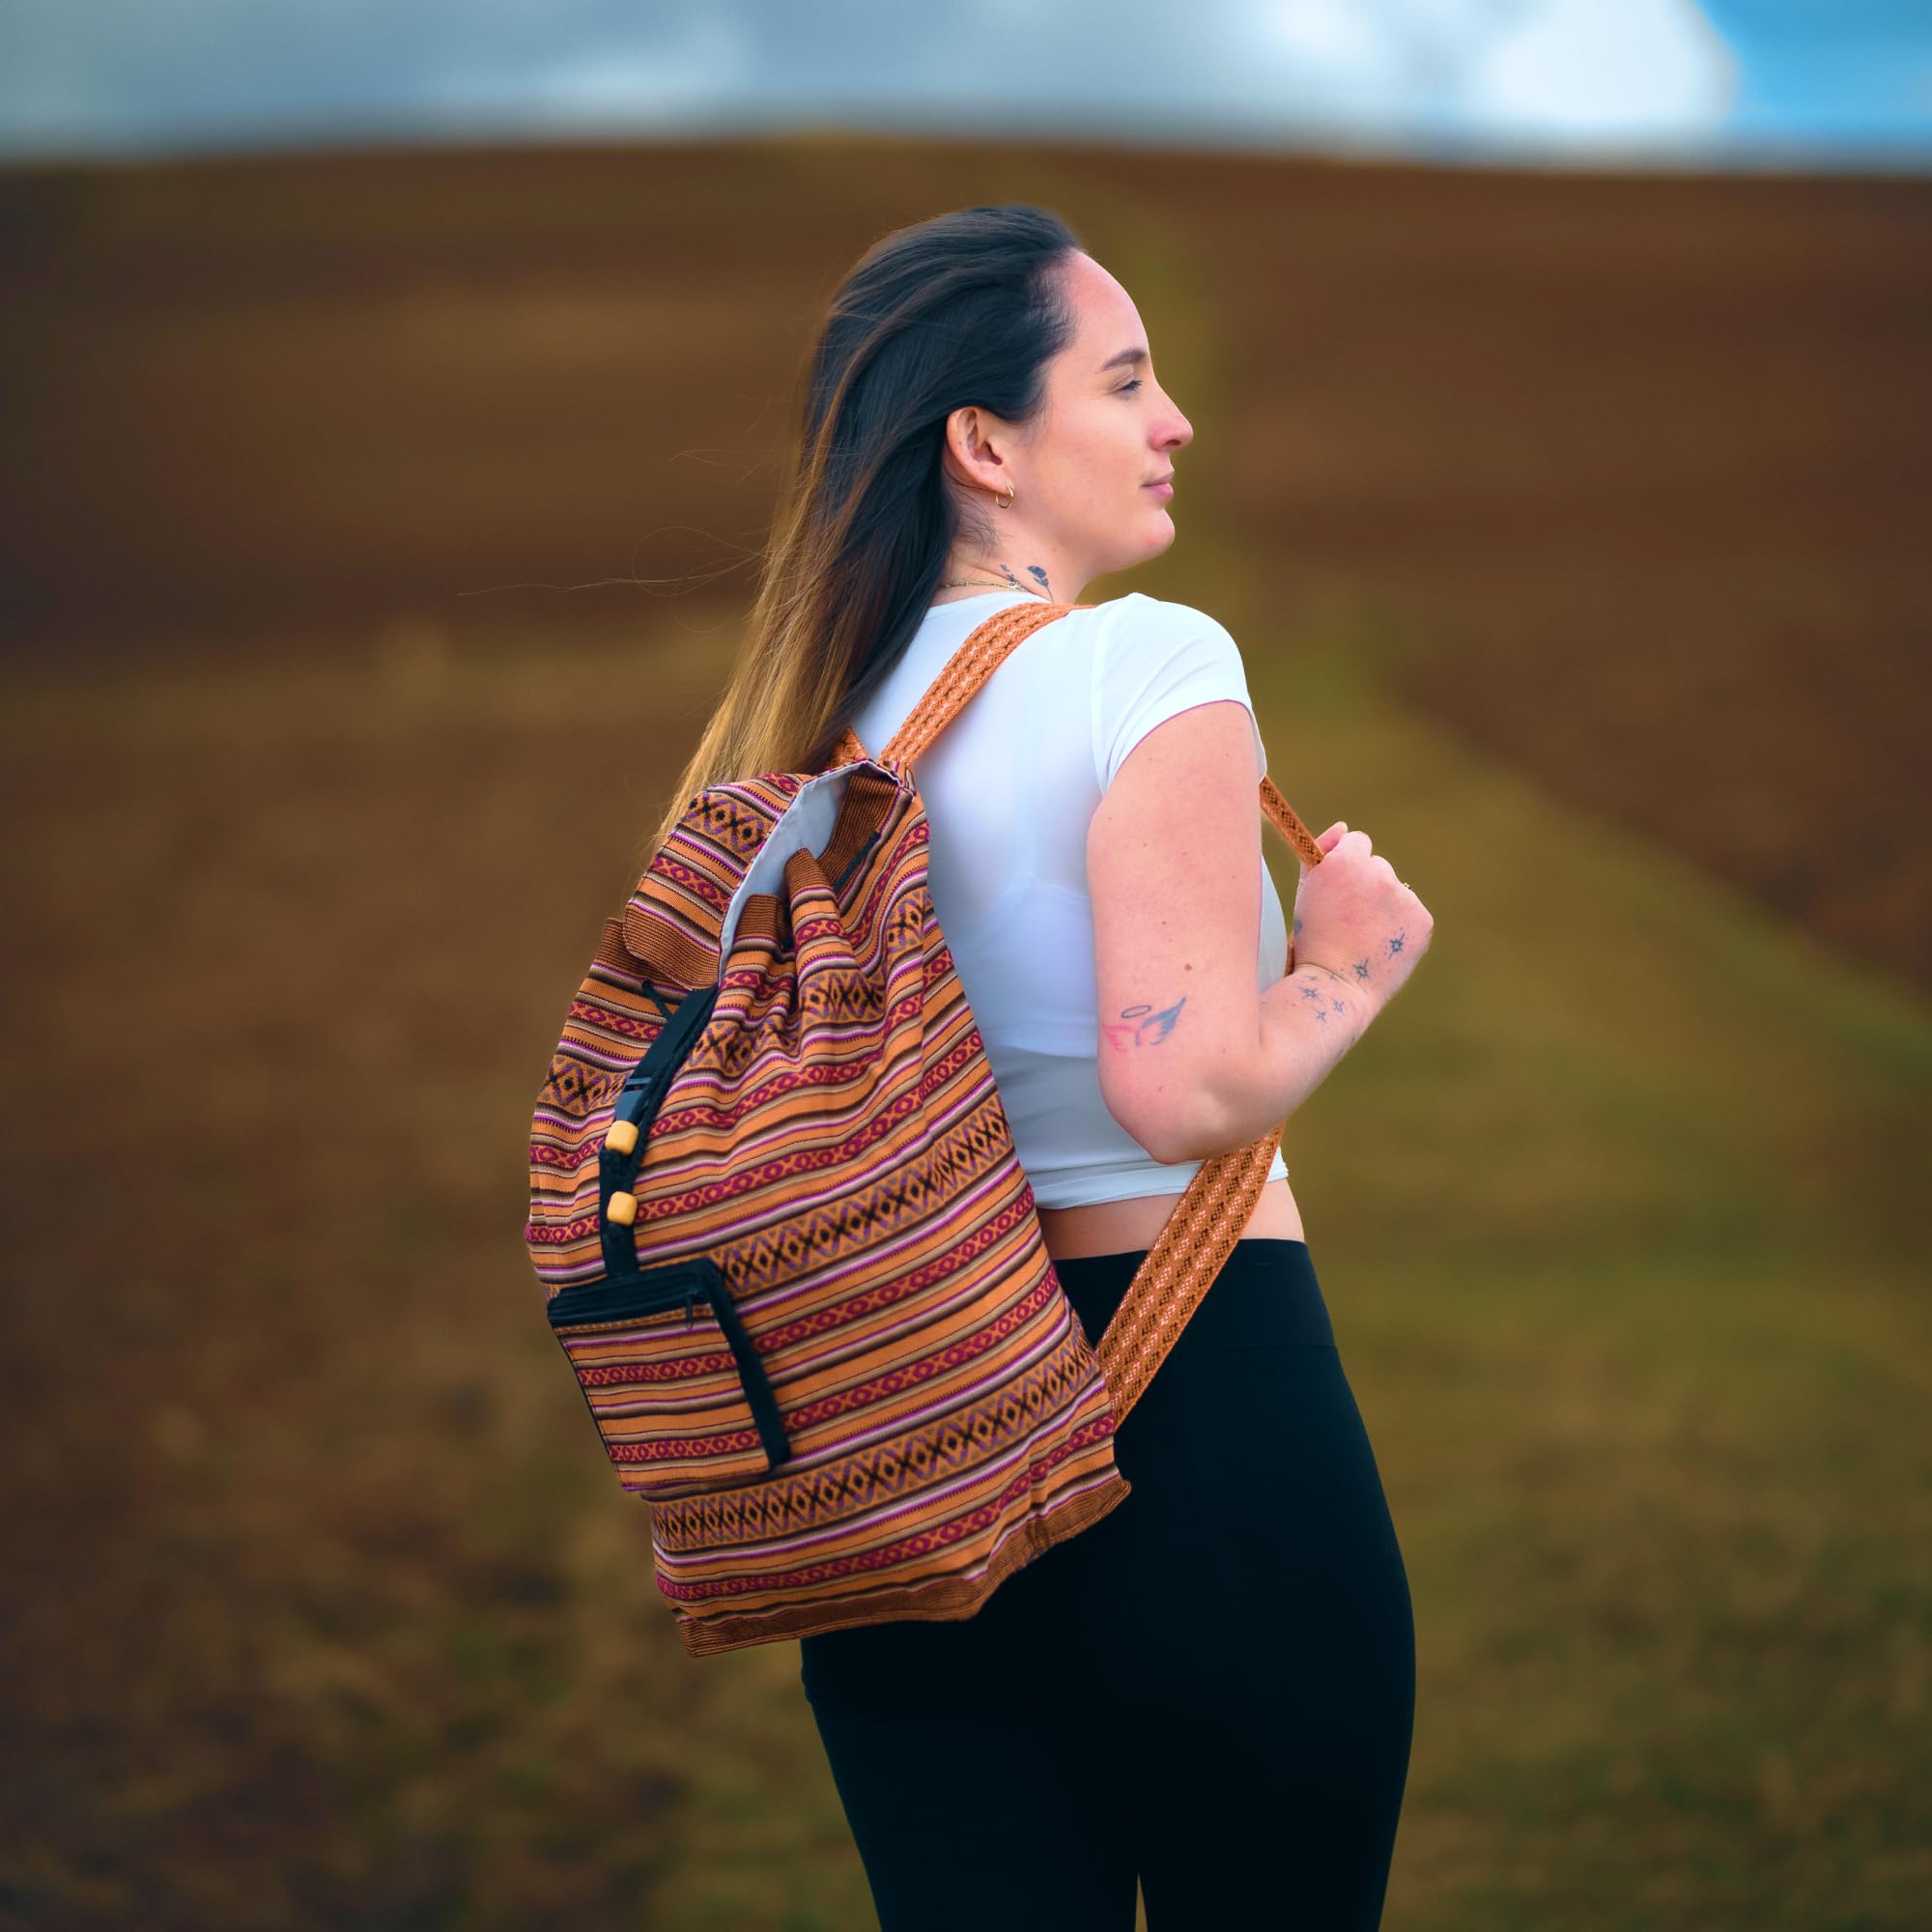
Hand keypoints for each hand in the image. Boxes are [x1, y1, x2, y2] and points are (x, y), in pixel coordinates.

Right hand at [1290, 821, 1432, 1009]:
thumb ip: (1320, 853)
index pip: (1357, 841)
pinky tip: (1381, 945)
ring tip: (1364, 937)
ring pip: (1395, 891)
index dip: (1347, 863)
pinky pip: (1411, 914)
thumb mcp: (1306, 892)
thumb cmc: (1312, 940)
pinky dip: (1399, 927)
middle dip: (1366, 886)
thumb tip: (1343, 827)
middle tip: (1349, 920)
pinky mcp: (1422, 921)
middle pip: (1378, 866)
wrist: (1335, 987)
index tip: (1340, 885)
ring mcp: (1403, 897)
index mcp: (1344, 863)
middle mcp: (1377, 873)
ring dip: (1383, 907)